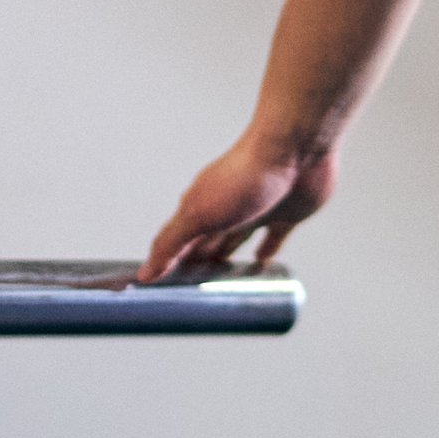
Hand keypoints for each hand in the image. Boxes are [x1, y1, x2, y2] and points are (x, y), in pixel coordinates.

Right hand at [140, 130, 336, 280]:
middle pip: (207, 242)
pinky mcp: (287, 213)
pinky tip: (263, 262)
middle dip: (197, 262)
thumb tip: (145, 273)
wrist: (294, 149)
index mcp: (200, 207)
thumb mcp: (198, 215)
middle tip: (189, 288)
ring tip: (222, 281)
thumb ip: (171, 243)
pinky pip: (275, 237)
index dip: (167, 263)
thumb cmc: (243, 176)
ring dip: (228, 256)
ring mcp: (257, 210)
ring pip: (238, 239)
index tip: (158, 286)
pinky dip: (267, 250)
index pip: (177, 241)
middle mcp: (226, 209)